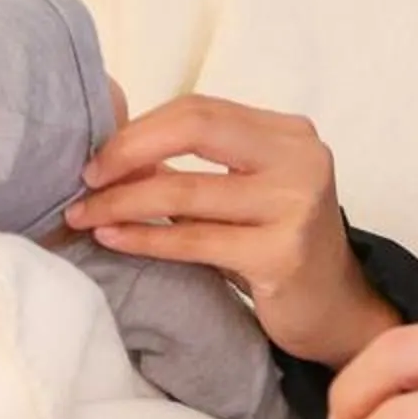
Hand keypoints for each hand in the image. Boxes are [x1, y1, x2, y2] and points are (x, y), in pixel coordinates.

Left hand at [64, 96, 398, 368]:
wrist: (334, 309)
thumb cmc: (277, 247)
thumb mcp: (243, 193)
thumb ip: (193, 166)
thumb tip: (112, 152)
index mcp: (289, 134)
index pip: (202, 109)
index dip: (141, 128)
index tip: (97, 155)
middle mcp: (300, 159)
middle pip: (197, 129)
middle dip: (128, 151)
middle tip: (86, 179)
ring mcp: (295, 205)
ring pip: (187, 191)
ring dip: (123, 201)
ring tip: (84, 214)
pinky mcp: (281, 254)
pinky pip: (194, 241)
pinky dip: (145, 238)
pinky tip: (113, 238)